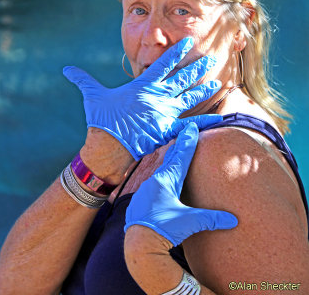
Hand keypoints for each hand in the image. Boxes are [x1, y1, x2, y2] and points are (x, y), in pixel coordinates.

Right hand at [63, 37, 221, 160]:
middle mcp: (158, 96)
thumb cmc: (101, 120)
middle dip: (198, 67)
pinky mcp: (167, 130)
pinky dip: (205, 121)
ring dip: (203, 88)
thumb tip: (67, 70)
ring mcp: (164, 113)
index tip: (189, 41)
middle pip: (182, 78)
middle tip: (212, 58)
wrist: (108, 147)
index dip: (178, 50)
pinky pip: (190, 125)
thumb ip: (83, 80)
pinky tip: (220, 117)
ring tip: (216, 80)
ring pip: (189, 98)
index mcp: (143, 85)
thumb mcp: (92, 96)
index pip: (164, 63)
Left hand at [124, 123, 237, 246]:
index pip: (182, 155)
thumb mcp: (190, 222)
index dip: (188, 141)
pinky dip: (161, 177)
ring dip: (169, 162)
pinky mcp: (140, 200)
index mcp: (167, 180)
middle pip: (170, 158)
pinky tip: (162, 182)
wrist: (138, 244)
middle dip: (180, 146)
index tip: (191, 126)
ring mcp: (145, 190)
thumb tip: (234, 220)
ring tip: (176, 154)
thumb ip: (212, 218)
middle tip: (186, 132)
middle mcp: (155, 181)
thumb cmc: (164, 230)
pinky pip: (152, 183)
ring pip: (160, 170)